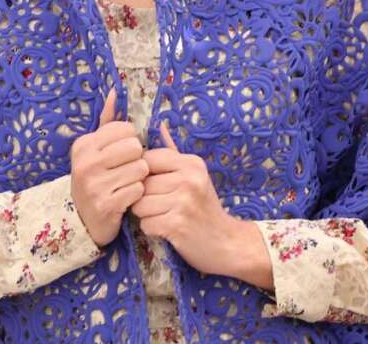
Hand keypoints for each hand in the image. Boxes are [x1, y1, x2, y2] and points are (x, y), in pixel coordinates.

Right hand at [69, 87, 149, 247]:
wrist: (81, 220)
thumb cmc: (95, 178)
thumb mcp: (95, 149)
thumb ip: (107, 121)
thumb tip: (116, 91)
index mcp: (84, 144)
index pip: (125, 128)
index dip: (130, 140)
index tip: (122, 153)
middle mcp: (86, 162)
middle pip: (135, 147)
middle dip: (137, 159)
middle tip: (127, 169)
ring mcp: (94, 184)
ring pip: (140, 168)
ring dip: (138, 178)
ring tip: (126, 183)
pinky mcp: (105, 204)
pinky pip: (138, 190)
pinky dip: (136, 194)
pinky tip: (126, 197)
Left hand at [131, 120, 253, 278]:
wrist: (227, 242)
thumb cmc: (205, 207)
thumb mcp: (196, 175)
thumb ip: (174, 152)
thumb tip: (160, 125)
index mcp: (192, 163)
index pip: (148, 159)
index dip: (144, 175)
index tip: (154, 186)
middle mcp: (189, 179)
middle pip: (141, 184)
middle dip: (144, 198)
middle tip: (160, 206)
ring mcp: (184, 202)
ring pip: (139, 205)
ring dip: (146, 215)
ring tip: (162, 216)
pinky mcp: (178, 225)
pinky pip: (146, 224)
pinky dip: (152, 229)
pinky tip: (166, 229)